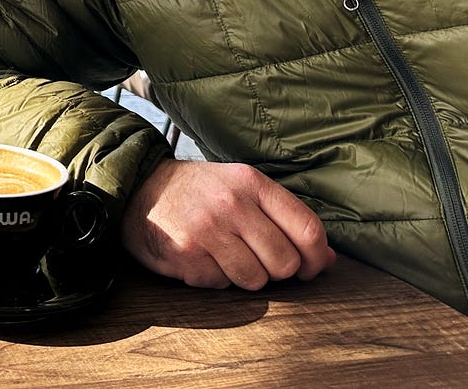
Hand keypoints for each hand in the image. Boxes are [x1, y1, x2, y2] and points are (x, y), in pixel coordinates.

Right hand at [122, 158, 335, 289]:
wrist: (139, 188)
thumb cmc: (198, 191)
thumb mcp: (241, 189)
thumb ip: (284, 219)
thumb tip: (328, 260)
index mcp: (251, 182)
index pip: (308, 229)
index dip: (316, 258)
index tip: (309, 268)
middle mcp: (232, 203)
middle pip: (285, 263)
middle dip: (276, 271)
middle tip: (256, 259)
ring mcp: (207, 229)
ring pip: (255, 280)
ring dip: (244, 276)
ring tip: (225, 256)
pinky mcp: (186, 254)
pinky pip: (220, 285)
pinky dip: (214, 278)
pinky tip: (201, 258)